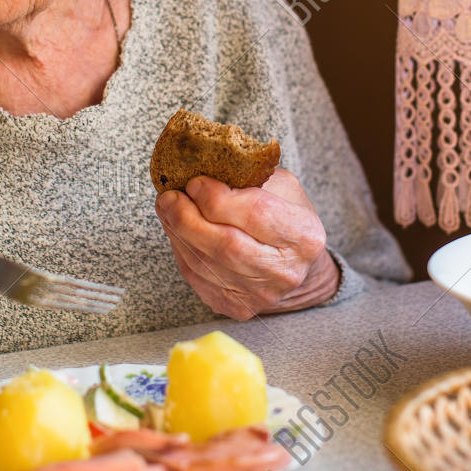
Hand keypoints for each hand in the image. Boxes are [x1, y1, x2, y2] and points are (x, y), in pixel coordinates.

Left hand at [155, 168, 337, 319]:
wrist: (291, 266)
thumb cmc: (284, 217)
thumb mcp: (280, 187)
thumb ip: (248, 176)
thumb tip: (201, 164)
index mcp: (303, 237)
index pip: (256, 215)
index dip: (219, 198)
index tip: (196, 182)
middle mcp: (284, 271)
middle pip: (226, 246)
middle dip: (189, 217)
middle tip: (169, 196)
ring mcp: (259, 295)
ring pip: (205, 263)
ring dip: (178, 232)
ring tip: (167, 208)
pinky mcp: (235, 306)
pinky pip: (196, 277)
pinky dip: (180, 249)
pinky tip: (176, 230)